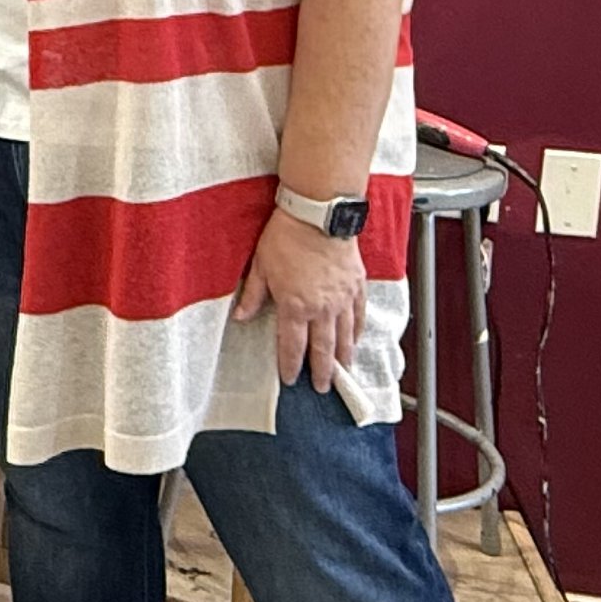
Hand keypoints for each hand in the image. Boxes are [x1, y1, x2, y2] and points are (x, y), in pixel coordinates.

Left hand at [233, 208, 366, 393]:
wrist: (318, 213)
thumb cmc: (287, 236)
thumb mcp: (261, 266)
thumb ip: (254, 295)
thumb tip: (241, 316)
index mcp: (295, 306)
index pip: (292, 345)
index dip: (291, 365)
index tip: (290, 379)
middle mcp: (322, 308)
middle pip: (323, 349)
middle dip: (322, 372)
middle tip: (323, 388)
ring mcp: (343, 298)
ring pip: (345, 337)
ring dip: (343, 357)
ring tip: (343, 372)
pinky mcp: (357, 285)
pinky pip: (359, 315)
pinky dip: (357, 331)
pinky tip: (356, 340)